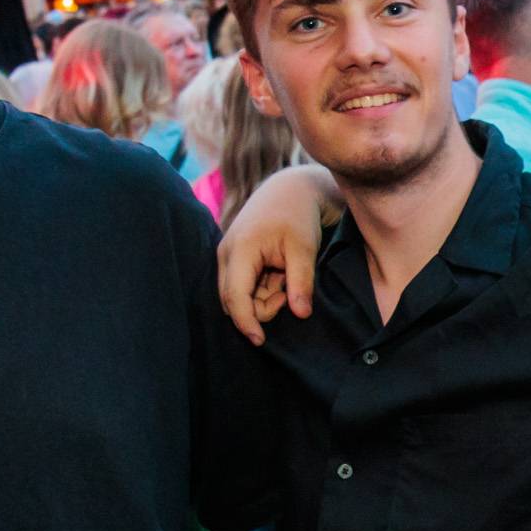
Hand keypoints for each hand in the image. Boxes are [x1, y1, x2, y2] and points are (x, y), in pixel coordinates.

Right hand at [216, 169, 338, 344]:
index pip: (235, 297)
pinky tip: (279, 275)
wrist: (290, 190)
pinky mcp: (233, 258)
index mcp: (239, 250)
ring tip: (286, 278)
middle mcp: (226, 254)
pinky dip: (262, 289)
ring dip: (263, 298)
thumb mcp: (304, 248)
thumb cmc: (298, 216)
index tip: (260, 341)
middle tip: (289, 292)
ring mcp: (227, 256)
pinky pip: (243, 286)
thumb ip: (301, 282)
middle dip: (260, 309)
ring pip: (238, 295)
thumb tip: (301, 314)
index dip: (246, 322)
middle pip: (233, 301)